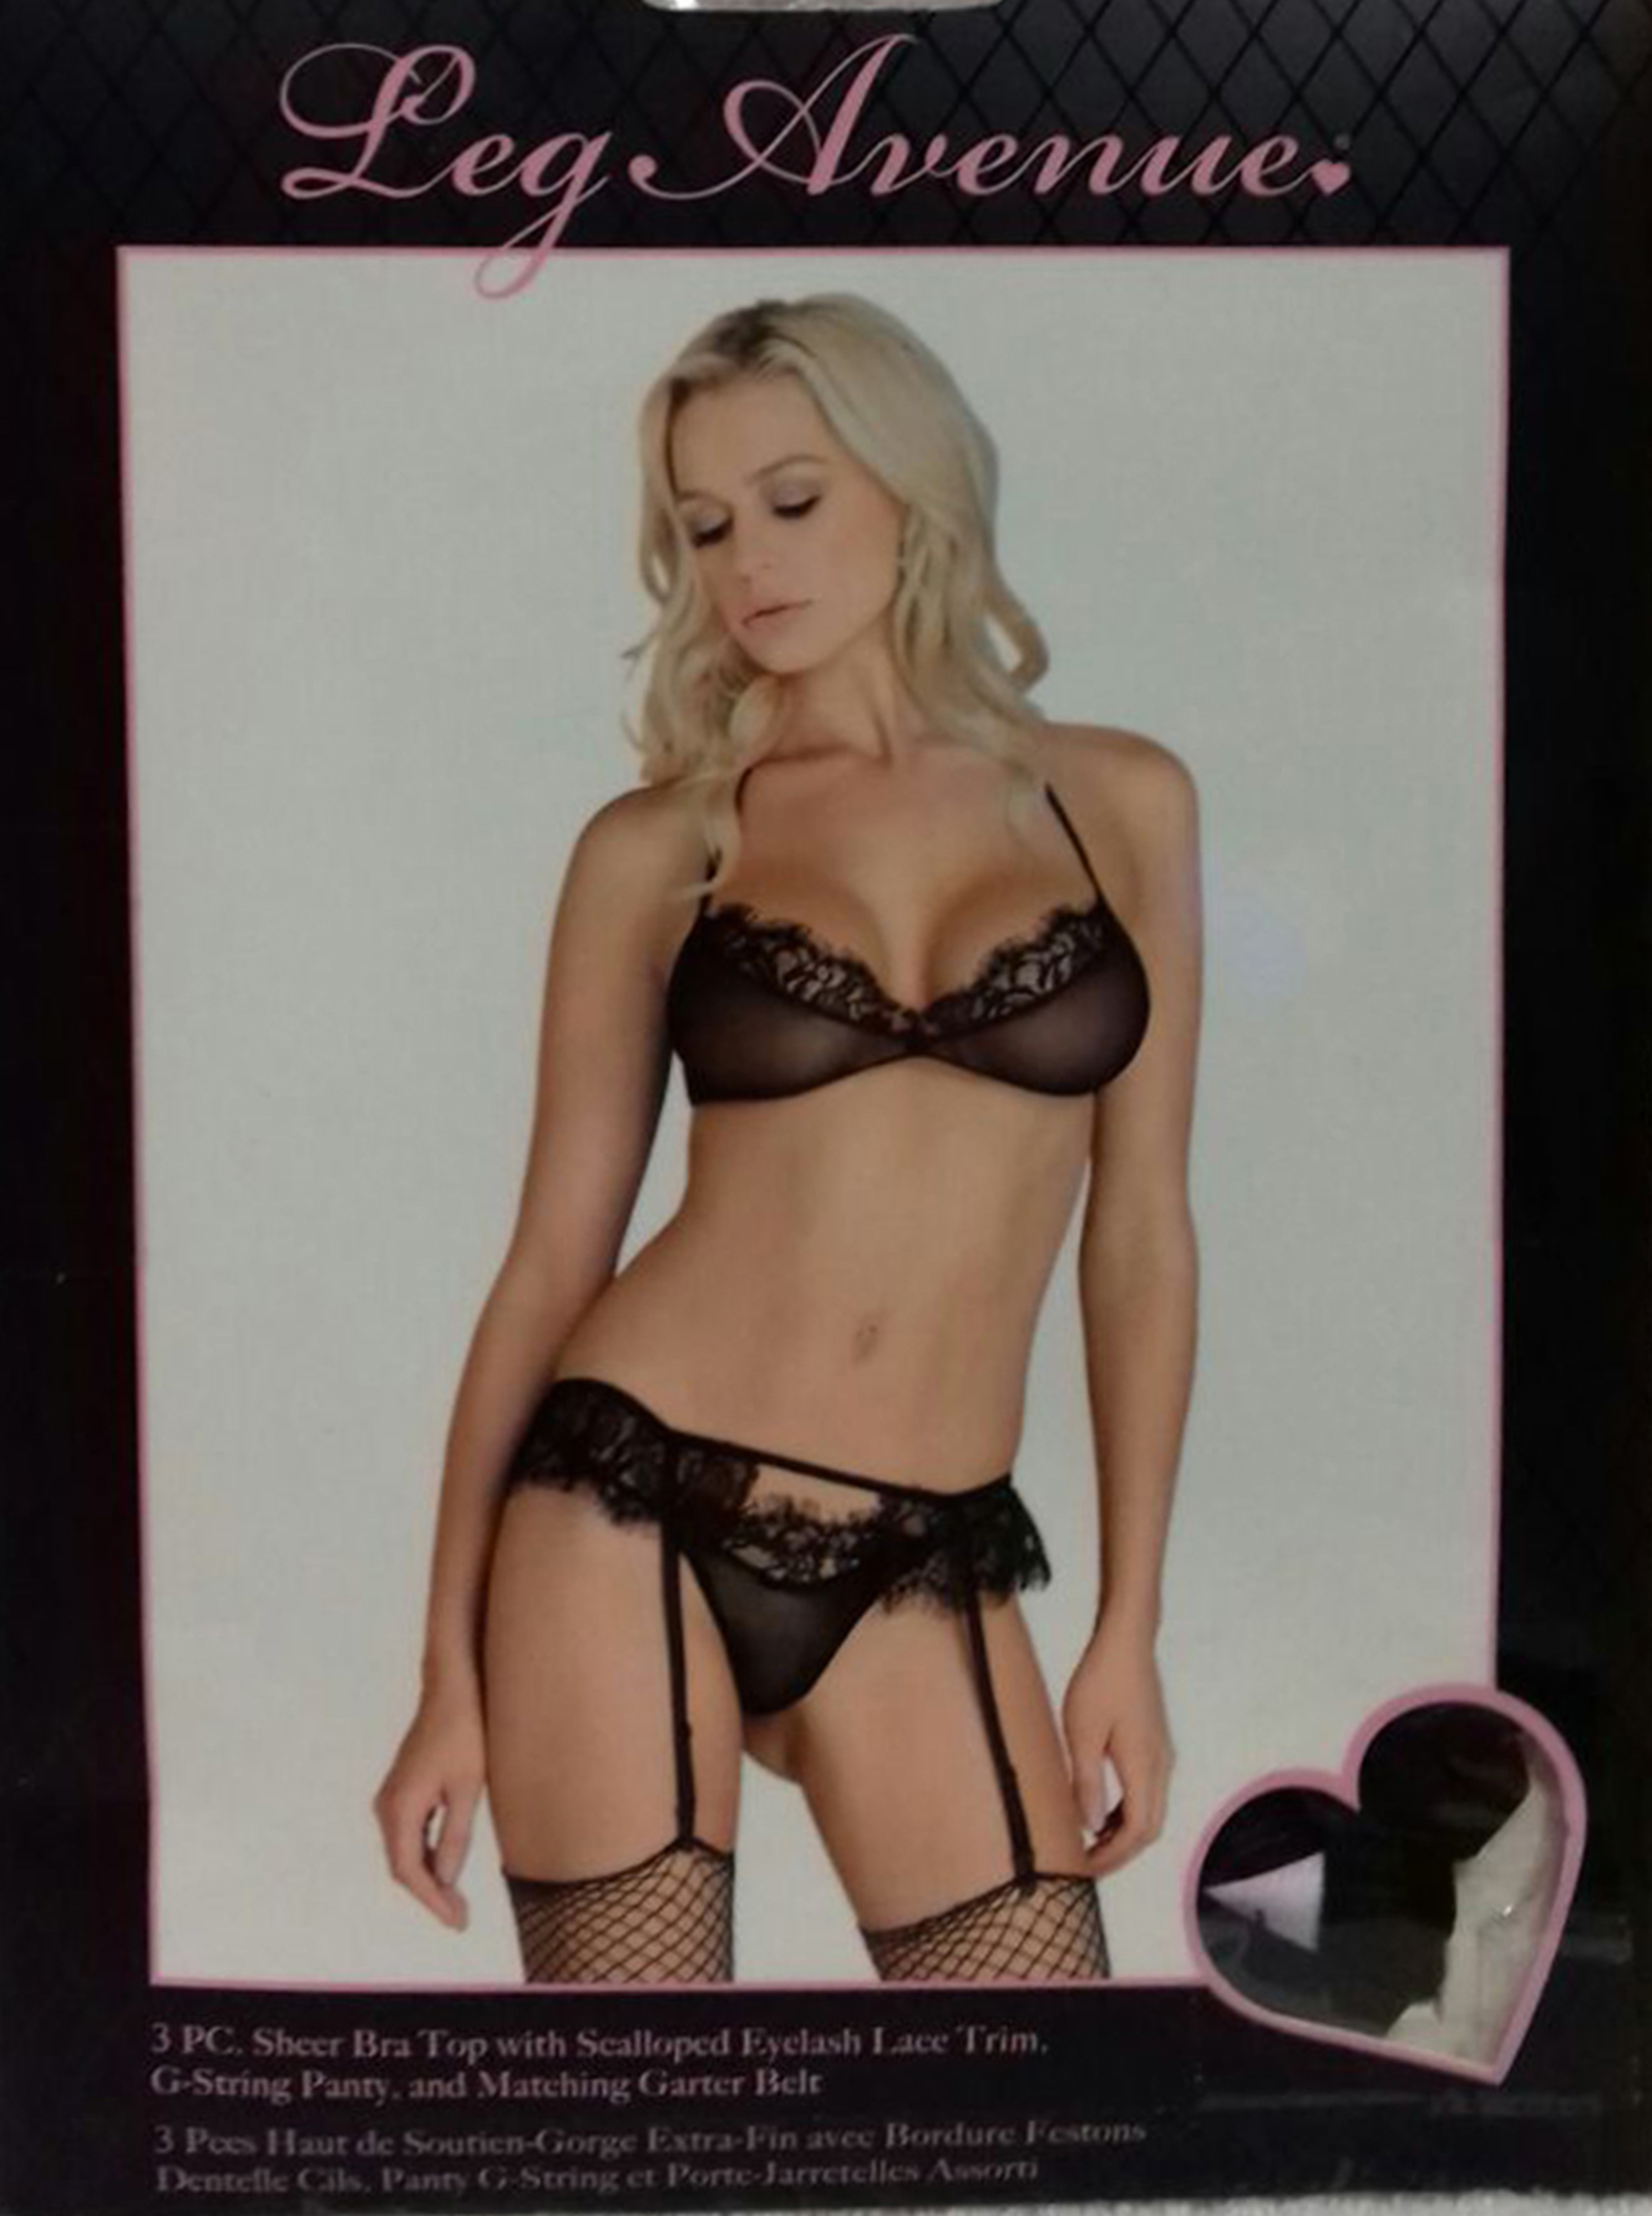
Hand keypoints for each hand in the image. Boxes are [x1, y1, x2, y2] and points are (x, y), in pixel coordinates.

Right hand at [372, 1679, 486, 1929]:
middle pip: (402, 1865)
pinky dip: (425, 1857)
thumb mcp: (466, 1787)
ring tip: (456, 1902)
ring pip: (404, 1852)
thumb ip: (454, 1836)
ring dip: (427, 1878)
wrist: (452, 1690)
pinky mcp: (402, 1792)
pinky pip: (408, 1836)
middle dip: (430, 1895)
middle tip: (461, 1918)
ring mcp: (391, 1799)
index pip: (408, 1871)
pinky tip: (446, 1870)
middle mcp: (386, 1806)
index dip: (431, 1901)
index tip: (456, 1921)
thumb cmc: (465, 1733)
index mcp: (399, 1807)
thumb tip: (444, 1879)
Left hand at [1061, 1613, 1173, 1877]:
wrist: (1127, 1642)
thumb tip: (1090, 1826)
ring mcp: (1162, 1755)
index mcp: (1144, 1767)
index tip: (1083, 1868)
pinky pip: (1148, 1793)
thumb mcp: (1081, 1732)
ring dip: (1124, 1833)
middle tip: (1086, 1863)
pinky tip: (1102, 1810)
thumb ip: (1087, 1782)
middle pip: (1149, 1828)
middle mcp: (1161, 1766)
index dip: (1112, 1856)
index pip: (1137, 1831)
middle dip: (1120, 1852)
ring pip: (1151, 1811)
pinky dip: (1128, 1811)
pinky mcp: (1156, 1745)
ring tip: (1090, 1843)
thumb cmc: (1099, 1682)